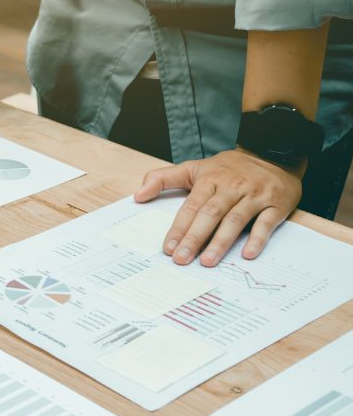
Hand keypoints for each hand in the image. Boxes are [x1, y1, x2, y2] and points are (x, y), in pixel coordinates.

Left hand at [134, 148, 302, 265]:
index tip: (168, 248)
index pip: (191, 206)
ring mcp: (255, 195)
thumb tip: (138, 195)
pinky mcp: (276, 204)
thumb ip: (163, 178)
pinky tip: (247, 254)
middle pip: (210, 214)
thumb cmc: (229, 168)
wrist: (273, 154)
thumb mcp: (194, 167)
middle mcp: (232, 187)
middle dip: (194, 238)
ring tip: (207, 261)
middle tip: (182, 259)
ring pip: (235, 220)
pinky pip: (266, 223)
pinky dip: (257, 239)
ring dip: (221, 242)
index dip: (179, 228)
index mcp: (210, 180)